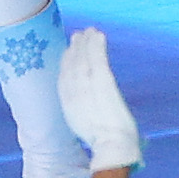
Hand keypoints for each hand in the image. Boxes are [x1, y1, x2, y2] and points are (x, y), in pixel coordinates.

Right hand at [53, 24, 144, 168]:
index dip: (65, 66)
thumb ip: (85, 117)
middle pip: (72, 68)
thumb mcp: (87, 130)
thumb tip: (88, 113)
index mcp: (70, 109)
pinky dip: (96, 46)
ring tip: (88, 31)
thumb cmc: (106, 145)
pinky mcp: (103, 83)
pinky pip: (97, 60)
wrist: (113, 147)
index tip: (68, 53)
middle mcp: (75, 96)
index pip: (64, 82)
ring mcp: (88, 88)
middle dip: (74, 51)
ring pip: (83, 61)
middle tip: (76, 35)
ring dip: (85, 44)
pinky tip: (98, 35)